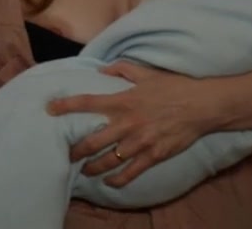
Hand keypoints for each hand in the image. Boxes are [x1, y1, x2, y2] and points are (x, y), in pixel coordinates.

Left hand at [46, 62, 221, 187]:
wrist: (202, 106)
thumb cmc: (174, 87)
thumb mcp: (146, 73)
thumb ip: (122, 70)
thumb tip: (102, 70)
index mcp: (123, 101)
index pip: (87, 102)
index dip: (65, 105)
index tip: (49, 109)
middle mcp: (127, 123)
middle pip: (92, 141)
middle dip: (75, 150)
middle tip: (67, 154)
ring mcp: (140, 142)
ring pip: (108, 161)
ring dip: (92, 167)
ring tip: (85, 170)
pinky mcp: (153, 156)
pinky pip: (130, 172)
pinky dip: (118, 179)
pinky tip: (110, 182)